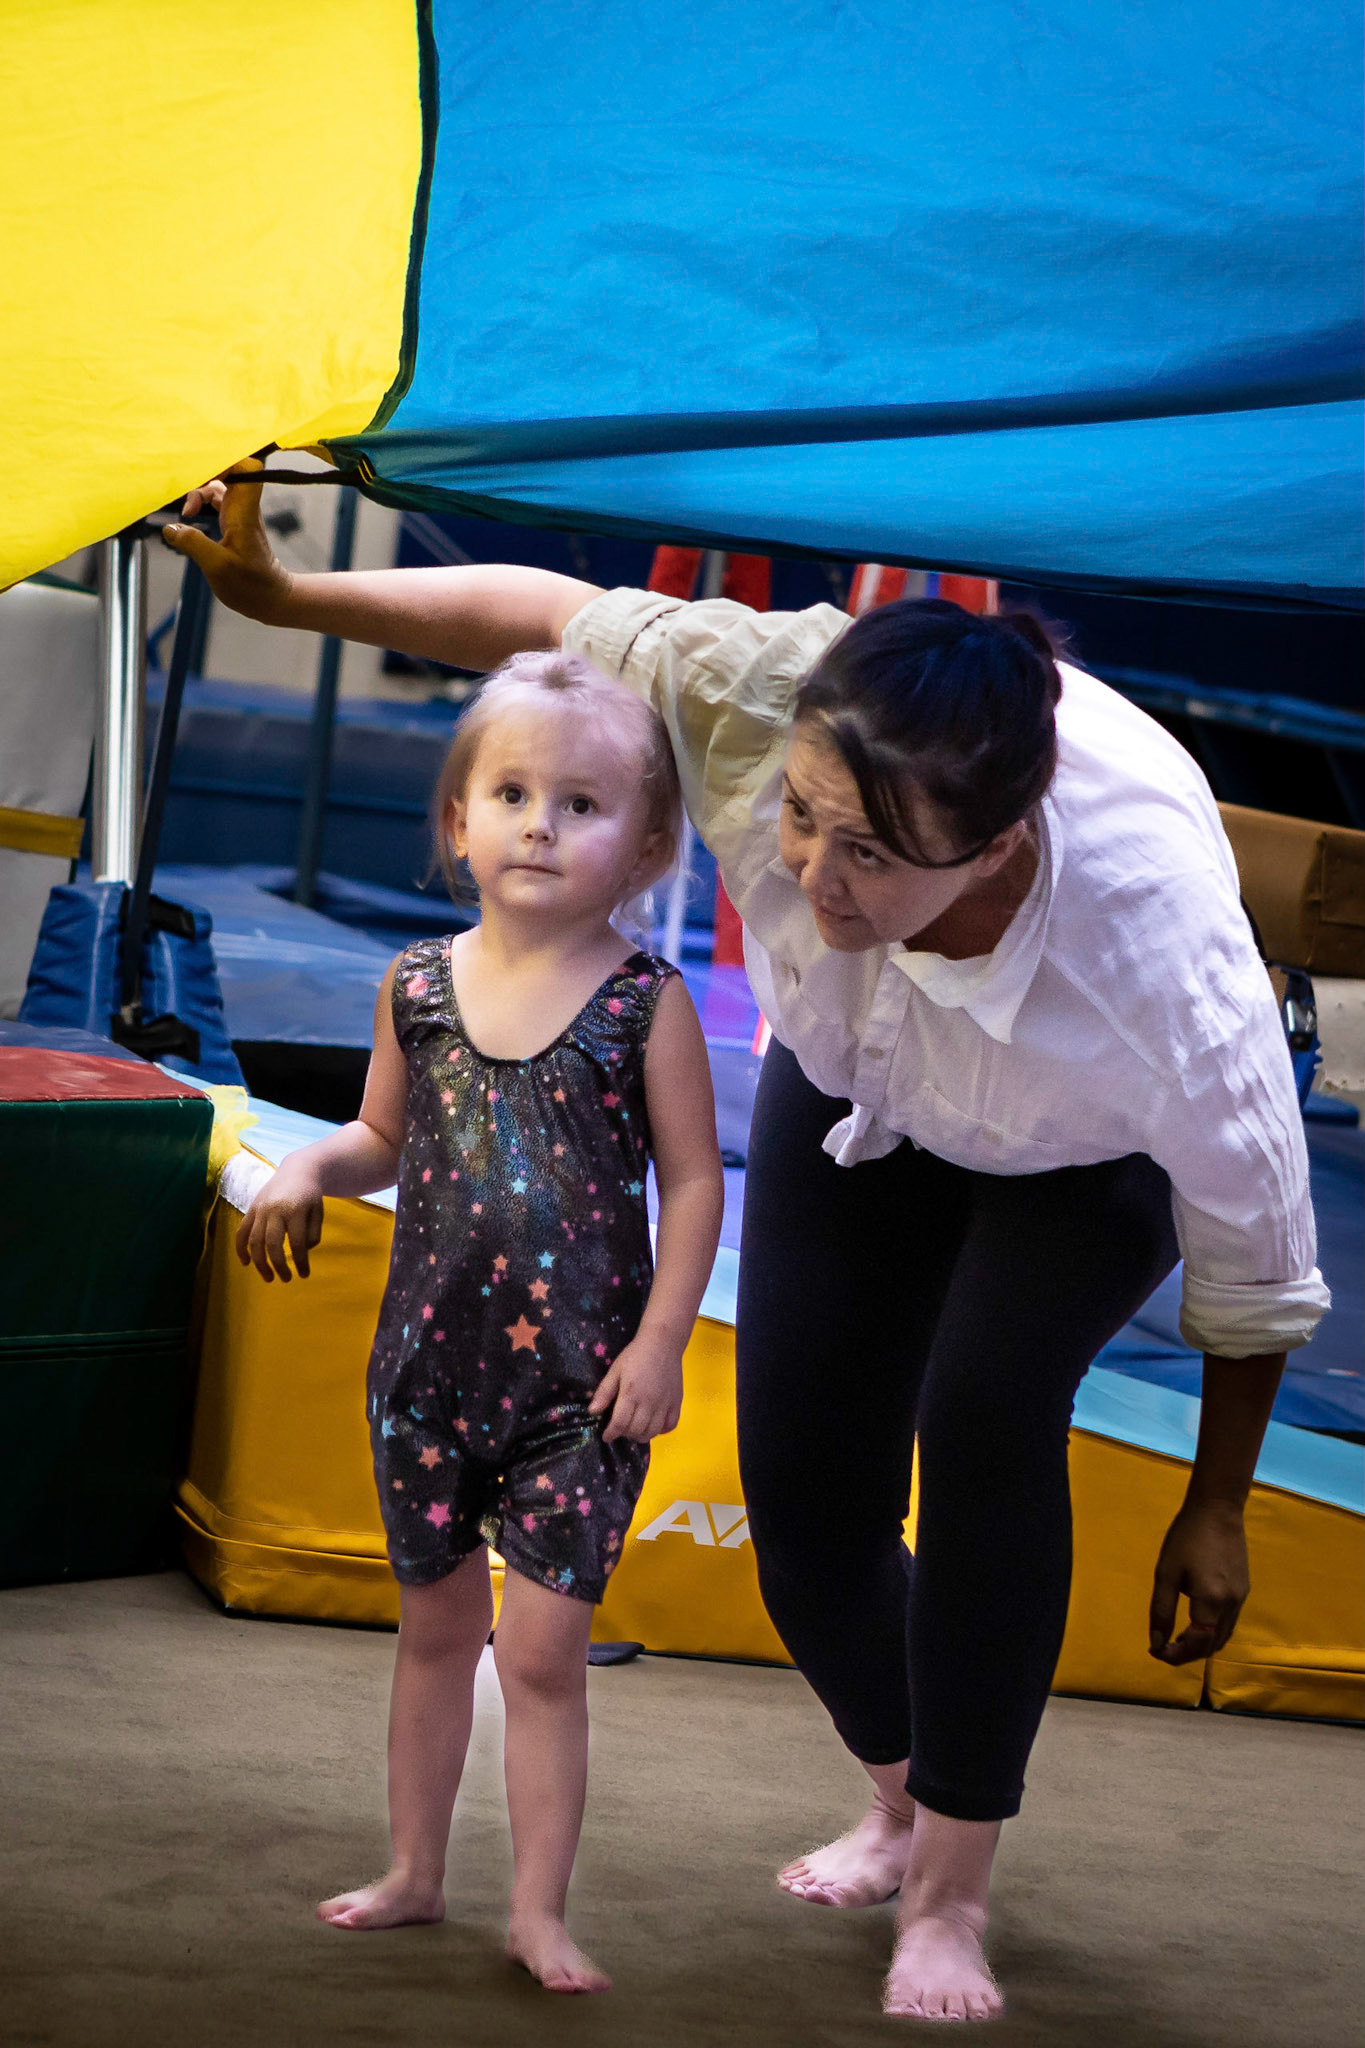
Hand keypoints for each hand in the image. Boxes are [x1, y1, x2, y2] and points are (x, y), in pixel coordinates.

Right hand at [162, 458, 294, 623]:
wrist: (269, 598)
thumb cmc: (250, 585)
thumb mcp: (217, 567)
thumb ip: (193, 544)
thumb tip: (170, 528)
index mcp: (243, 512)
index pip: (247, 468)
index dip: (226, 461)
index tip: (202, 473)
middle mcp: (243, 507)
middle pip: (228, 470)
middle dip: (204, 472)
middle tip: (186, 488)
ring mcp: (238, 512)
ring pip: (218, 484)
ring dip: (199, 490)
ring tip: (186, 512)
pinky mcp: (232, 521)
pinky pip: (215, 498)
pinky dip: (200, 501)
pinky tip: (189, 517)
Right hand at [235, 1162, 323, 1282]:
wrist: (298, 1170)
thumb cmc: (311, 1195)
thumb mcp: (318, 1212)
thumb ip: (313, 1234)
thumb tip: (301, 1253)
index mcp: (295, 1210)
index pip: (297, 1243)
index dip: (301, 1262)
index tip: (304, 1275)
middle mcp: (274, 1210)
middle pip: (272, 1244)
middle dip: (279, 1266)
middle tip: (286, 1279)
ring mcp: (260, 1209)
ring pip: (254, 1241)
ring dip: (260, 1263)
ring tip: (269, 1277)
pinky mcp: (251, 1209)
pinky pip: (241, 1231)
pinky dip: (241, 1249)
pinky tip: (246, 1263)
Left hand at [587, 1333, 682, 1443]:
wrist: (662, 1343)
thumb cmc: (635, 1355)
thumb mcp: (615, 1370)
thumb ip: (604, 1392)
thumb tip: (592, 1412)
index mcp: (631, 1394)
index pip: (620, 1423)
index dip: (611, 1433)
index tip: (606, 1436)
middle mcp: (649, 1403)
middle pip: (636, 1430)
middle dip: (625, 1434)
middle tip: (620, 1428)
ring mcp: (665, 1404)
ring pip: (653, 1432)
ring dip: (641, 1435)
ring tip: (635, 1429)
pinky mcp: (677, 1402)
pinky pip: (671, 1425)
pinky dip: (661, 1430)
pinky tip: (653, 1424)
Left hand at [1148, 1497, 1249, 1662]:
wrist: (1218, 1510)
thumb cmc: (1186, 1537)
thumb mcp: (1166, 1573)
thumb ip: (1161, 1610)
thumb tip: (1157, 1643)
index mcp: (1211, 1602)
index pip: (1197, 1645)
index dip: (1176, 1655)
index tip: (1156, 1652)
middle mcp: (1231, 1606)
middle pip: (1211, 1646)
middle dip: (1187, 1654)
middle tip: (1163, 1649)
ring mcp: (1241, 1599)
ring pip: (1222, 1637)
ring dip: (1201, 1646)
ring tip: (1177, 1640)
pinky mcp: (1244, 1591)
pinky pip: (1229, 1623)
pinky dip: (1212, 1633)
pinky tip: (1196, 1624)